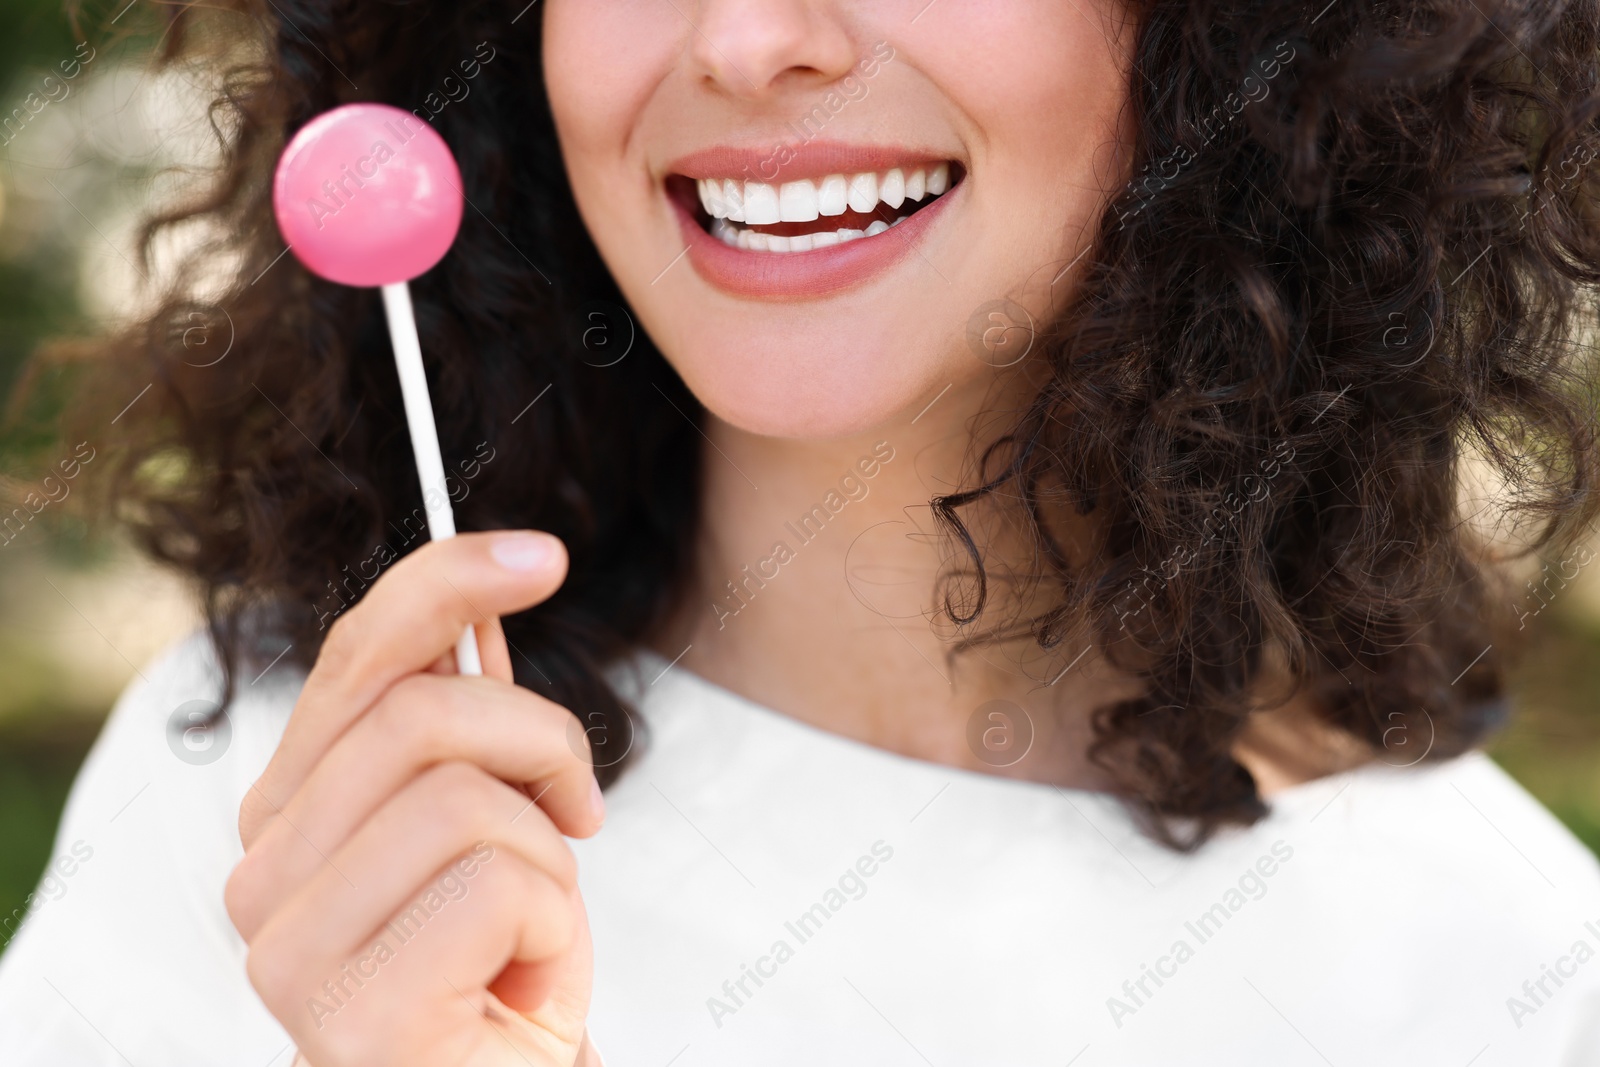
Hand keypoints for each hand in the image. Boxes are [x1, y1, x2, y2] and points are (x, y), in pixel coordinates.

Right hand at [225, 532, 605, 1066]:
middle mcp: (260, 872)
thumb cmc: (501, 973)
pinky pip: (498, 884)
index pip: (358, 661)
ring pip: (463, 795)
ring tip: (534, 924)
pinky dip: (553, 925)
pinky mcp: (348, 1008)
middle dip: (539, 741)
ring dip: (547, 854)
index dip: (446, 584)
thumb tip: (480, 607)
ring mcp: (288, 946)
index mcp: (288, 815)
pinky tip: (521, 981)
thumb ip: (470, 727)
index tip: (538, 555)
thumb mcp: (496, 824)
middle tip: (580, 808)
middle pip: (417, 711)